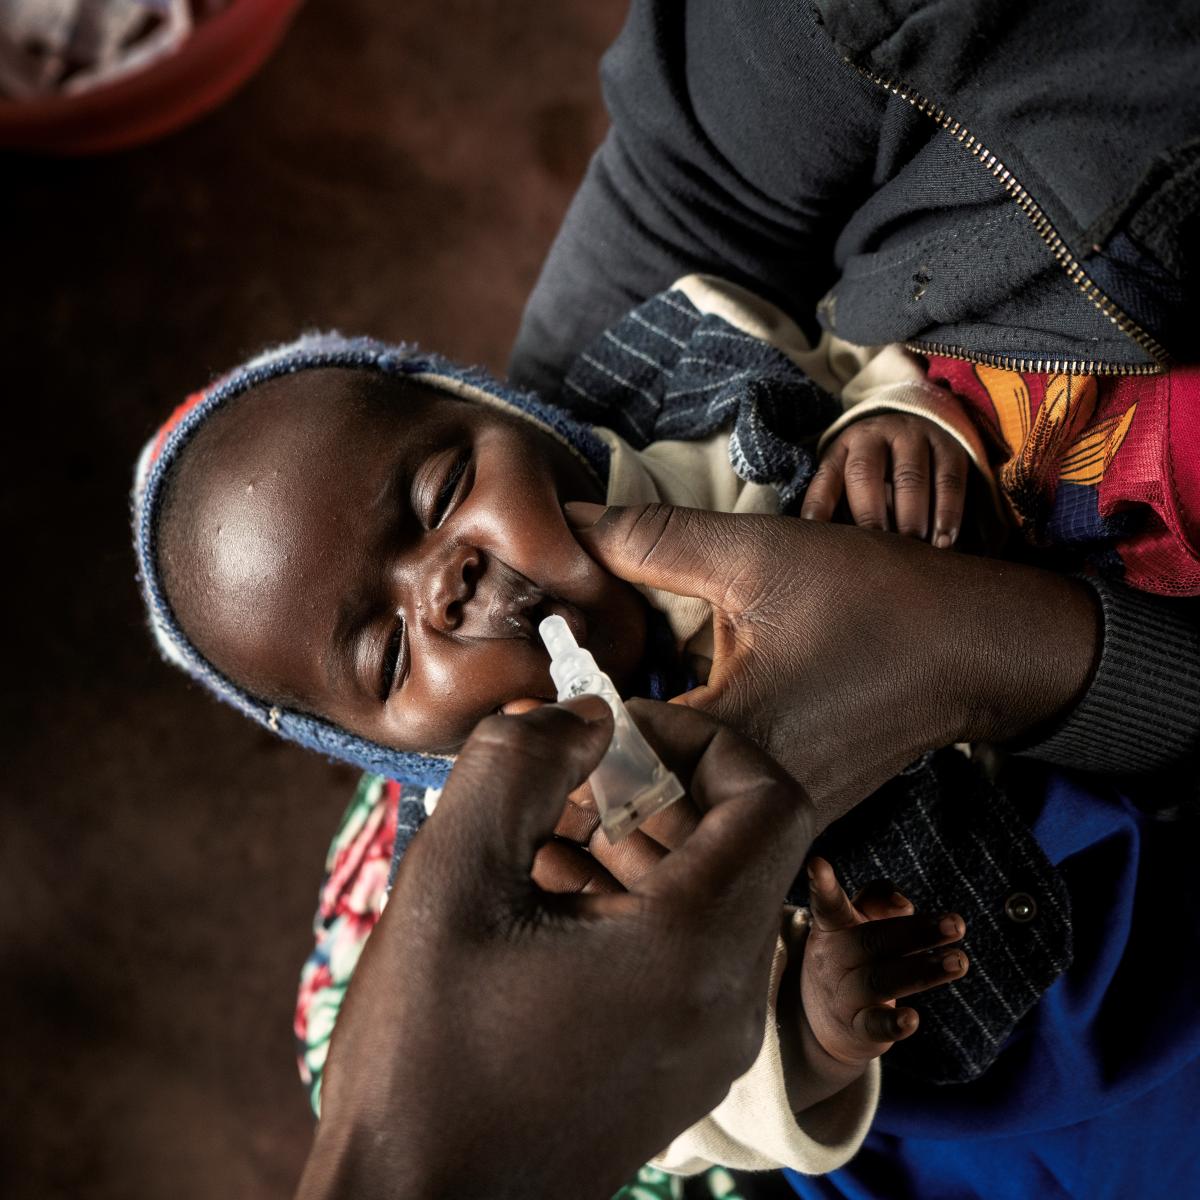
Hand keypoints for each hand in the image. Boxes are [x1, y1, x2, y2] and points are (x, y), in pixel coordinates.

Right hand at [297, 698, 814, 1199]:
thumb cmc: (426, 1060)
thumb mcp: (451, 882)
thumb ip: (519, 764)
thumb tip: (582, 717)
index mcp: (694, 948)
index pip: (771, 796)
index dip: (701, 738)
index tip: (614, 732)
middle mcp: (729, 1000)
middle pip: (736, 844)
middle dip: (650, 791)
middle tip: (558, 786)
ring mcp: (710, 1043)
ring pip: (706, 897)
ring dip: (632, 848)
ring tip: (535, 847)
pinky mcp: (678, 1066)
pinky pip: (684, 952)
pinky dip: (629, 905)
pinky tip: (540, 910)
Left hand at [564, 502, 1098, 827]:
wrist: (980, 648)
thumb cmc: (879, 599)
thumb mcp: (756, 554)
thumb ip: (650, 540)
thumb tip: (568, 520)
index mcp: (735, 746)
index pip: (605, 768)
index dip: (555, 732)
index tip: (522, 698)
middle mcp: (754, 806)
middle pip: (628, 818)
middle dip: (574, 777)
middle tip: (528, 733)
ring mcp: (778, 825)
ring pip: (666, 832)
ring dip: (618, 791)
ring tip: (577, 743)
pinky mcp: (792, 820)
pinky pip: (708, 825)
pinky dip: (667, 793)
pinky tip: (646, 749)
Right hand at [797, 858, 966, 1067]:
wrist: (820, 1018)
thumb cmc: (851, 954)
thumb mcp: (855, 920)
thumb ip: (878, 900)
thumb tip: (904, 904)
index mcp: (833, 927)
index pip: (829, 903)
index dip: (822, 884)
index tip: (817, 863)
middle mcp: (835, 958)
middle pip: (875, 941)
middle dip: (916, 932)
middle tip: (957, 924)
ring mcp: (844, 995)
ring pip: (883, 980)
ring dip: (923, 971)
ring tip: (960, 961)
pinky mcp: (857, 1029)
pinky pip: (874, 1026)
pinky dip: (892, 1024)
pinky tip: (912, 1020)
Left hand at [802, 413, 968, 547]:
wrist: (917, 424)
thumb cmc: (875, 470)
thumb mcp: (847, 477)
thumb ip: (831, 504)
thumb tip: (816, 540)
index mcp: (843, 447)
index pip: (826, 478)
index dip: (821, 508)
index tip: (824, 542)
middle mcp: (875, 435)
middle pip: (866, 473)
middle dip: (869, 515)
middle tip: (875, 553)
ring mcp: (913, 436)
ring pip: (910, 477)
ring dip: (911, 518)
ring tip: (912, 551)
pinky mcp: (949, 446)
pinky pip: (949, 480)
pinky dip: (947, 514)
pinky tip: (943, 542)